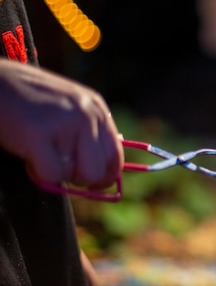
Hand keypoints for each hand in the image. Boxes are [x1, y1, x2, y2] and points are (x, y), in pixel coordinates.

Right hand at [0, 59, 122, 188]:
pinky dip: (38, 172)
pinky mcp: (39, 134)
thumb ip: (89, 134)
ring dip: (56, 172)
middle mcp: (87, 115)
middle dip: (78, 178)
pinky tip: (28, 153)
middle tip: (59, 165)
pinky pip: (51, 175)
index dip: (104, 177)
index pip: (116, 156)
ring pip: (73, 176)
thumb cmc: (29, 101)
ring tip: (40, 152)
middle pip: (98, 172)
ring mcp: (65, 123)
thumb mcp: (69, 108)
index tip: (91, 185)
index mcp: (98, 110)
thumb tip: (105, 173)